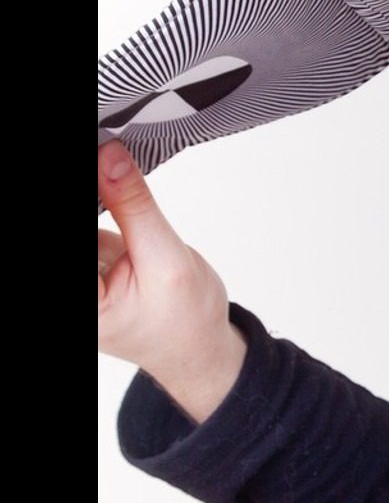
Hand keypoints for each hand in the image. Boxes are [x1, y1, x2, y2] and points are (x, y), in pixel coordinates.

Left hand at [98, 140, 246, 422]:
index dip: (94, 197)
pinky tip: (118, 183)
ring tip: (128, 201)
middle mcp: (76, 284)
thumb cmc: (186, 322)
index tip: (102, 155)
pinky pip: (94, 215)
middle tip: (108, 155)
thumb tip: (108, 155)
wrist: (198, 347)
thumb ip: (135, 207)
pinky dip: (106, 198)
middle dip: (99, 192)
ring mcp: (83, 269)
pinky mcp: (90, 256)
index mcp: (84, 299)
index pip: (82, 231)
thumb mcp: (167, 260)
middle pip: (81, 221)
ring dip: (103, 192)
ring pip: (87, 212)